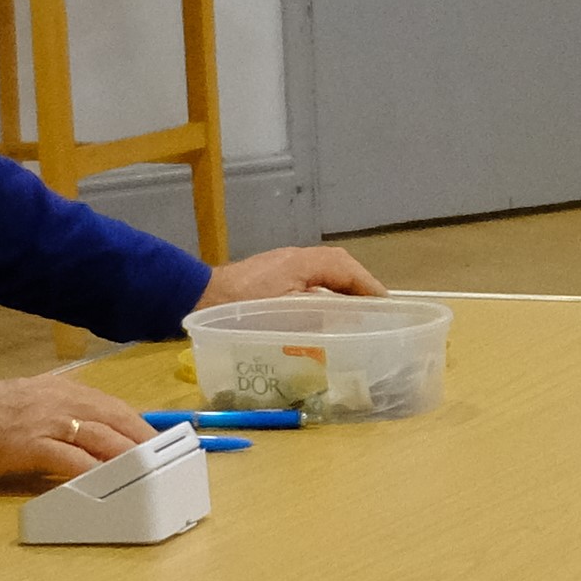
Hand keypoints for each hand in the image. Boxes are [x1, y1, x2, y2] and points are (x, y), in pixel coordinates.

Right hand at [0, 370, 159, 492]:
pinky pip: (72, 459)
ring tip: (150, 471)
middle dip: (143, 439)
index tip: (157, 439)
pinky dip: (94, 471)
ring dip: (128, 455)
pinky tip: (109, 481)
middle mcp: (61, 400)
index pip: (113, 405)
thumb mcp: (32, 401)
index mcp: (63, 390)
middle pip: (116, 418)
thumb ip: (62, 412)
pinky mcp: (32, 445)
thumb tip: (91, 429)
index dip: (138, 423)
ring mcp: (48, 422)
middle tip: (165, 459)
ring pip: (101, 437)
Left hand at [204, 244, 385, 309]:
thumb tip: (349, 321)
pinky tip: (326, 314)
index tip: (386, 309)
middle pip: (340, 267)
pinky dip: (326, 293)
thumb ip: (319, 314)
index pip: (347, 269)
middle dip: (360, 288)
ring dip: (344, 290)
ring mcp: (283, 266)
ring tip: (357, 314)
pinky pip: (311, 281)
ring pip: (325, 273)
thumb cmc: (239, 308)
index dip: (369, 288)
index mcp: (303, 263)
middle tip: (376, 313)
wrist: (194, 297)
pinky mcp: (272, 278)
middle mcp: (296, 258)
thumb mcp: (283, 314)